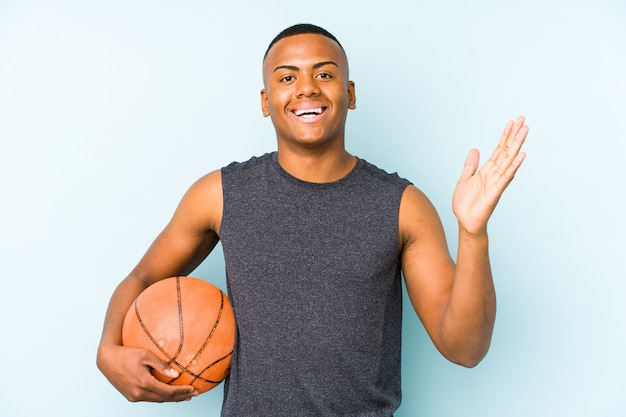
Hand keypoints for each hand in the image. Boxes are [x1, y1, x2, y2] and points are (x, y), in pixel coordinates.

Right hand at [97, 344, 198, 401]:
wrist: (107, 360)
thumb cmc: (126, 354)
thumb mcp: (145, 355)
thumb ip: (161, 365)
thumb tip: (176, 374)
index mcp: (143, 383)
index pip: (168, 391)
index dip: (182, 391)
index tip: (193, 389)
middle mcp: (139, 394)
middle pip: (164, 398)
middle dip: (181, 397)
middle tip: (194, 394)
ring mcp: (134, 397)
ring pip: (157, 400)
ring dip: (172, 399)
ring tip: (185, 396)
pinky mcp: (131, 397)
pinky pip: (150, 399)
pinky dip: (162, 398)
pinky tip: (169, 395)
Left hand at [452, 116, 528, 234]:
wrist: (465, 222)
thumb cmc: (466, 204)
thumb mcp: (465, 179)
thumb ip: (471, 165)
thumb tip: (475, 150)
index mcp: (487, 170)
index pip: (499, 149)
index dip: (505, 135)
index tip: (512, 122)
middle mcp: (495, 174)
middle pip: (507, 151)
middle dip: (515, 135)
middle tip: (523, 120)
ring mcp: (497, 182)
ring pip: (509, 160)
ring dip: (517, 146)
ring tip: (525, 131)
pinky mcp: (496, 192)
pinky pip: (506, 177)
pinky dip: (514, 166)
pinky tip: (522, 156)